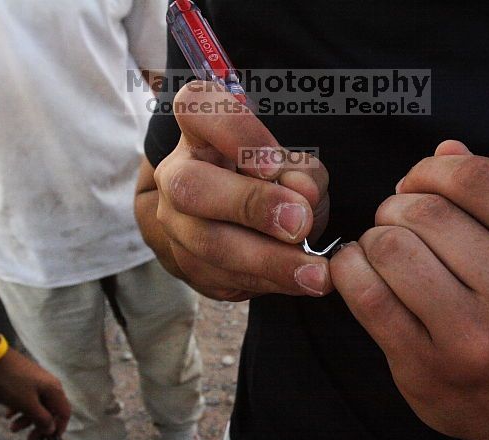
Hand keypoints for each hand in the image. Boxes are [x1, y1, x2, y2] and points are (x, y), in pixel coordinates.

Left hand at [0, 348, 70, 439]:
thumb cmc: (12, 382)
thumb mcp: (27, 405)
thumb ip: (42, 418)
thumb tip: (52, 429)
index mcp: (54, 390)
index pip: (64, 412)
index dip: (60, 427)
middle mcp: (49, 386)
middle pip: (49, 411)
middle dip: (38, 426)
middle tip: (28, 439)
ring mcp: (37, 382)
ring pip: (36, 405)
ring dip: (26, 418)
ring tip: (12, 427)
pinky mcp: (25, 380)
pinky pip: (27, 398)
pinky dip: (19, 408)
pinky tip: (8, 413)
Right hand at [148, 81, 332, 300]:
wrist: (245, 224)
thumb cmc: (273, 180)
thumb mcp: (296, 165)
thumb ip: (301, 173)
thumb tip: (300, 193)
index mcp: (199, 130)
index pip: (197, 108)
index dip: (235, 133)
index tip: (274, 164)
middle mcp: (176, 174)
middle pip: (191, 186)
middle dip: (249, 206)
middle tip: (298, 223)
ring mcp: (175, 222)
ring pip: (207, 243)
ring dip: (267, 260)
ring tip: (313, 272)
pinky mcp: (186, 264)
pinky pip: (222, 278)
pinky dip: (266, 282)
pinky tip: (299, 282)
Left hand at [331, 140, 488, 439]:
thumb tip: (445, 148)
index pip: (480, 178)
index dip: (433, 170)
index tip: (419, 185)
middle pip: (428, 212)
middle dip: (398, 206)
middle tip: (397, 222)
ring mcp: (475, 341)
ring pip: (392, 247)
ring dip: (374, 237)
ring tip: (384, 250)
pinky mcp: (424, 367)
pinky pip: (365, 293)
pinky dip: (349, 268)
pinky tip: (359, 270)